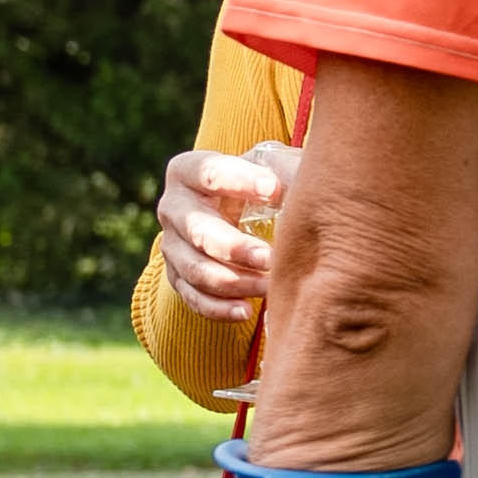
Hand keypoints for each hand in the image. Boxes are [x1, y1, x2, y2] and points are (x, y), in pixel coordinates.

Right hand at [156, 142, 296, 322]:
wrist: (241, 212)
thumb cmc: (264, 183)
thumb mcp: (273, 166)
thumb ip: (286, 170)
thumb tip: (305, 186)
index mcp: (189, 172)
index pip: (209, 173)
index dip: (240, 182)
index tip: (274, 190)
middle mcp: (173, 208)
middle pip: (198, 231)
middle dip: (235, 247)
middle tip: (270, 258)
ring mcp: (172, 245)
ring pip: (196, 270)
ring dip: (234, 282)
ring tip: (269, 287)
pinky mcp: (178, 277)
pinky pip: (193, 298)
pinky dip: (218, 308)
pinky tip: (246, 311)